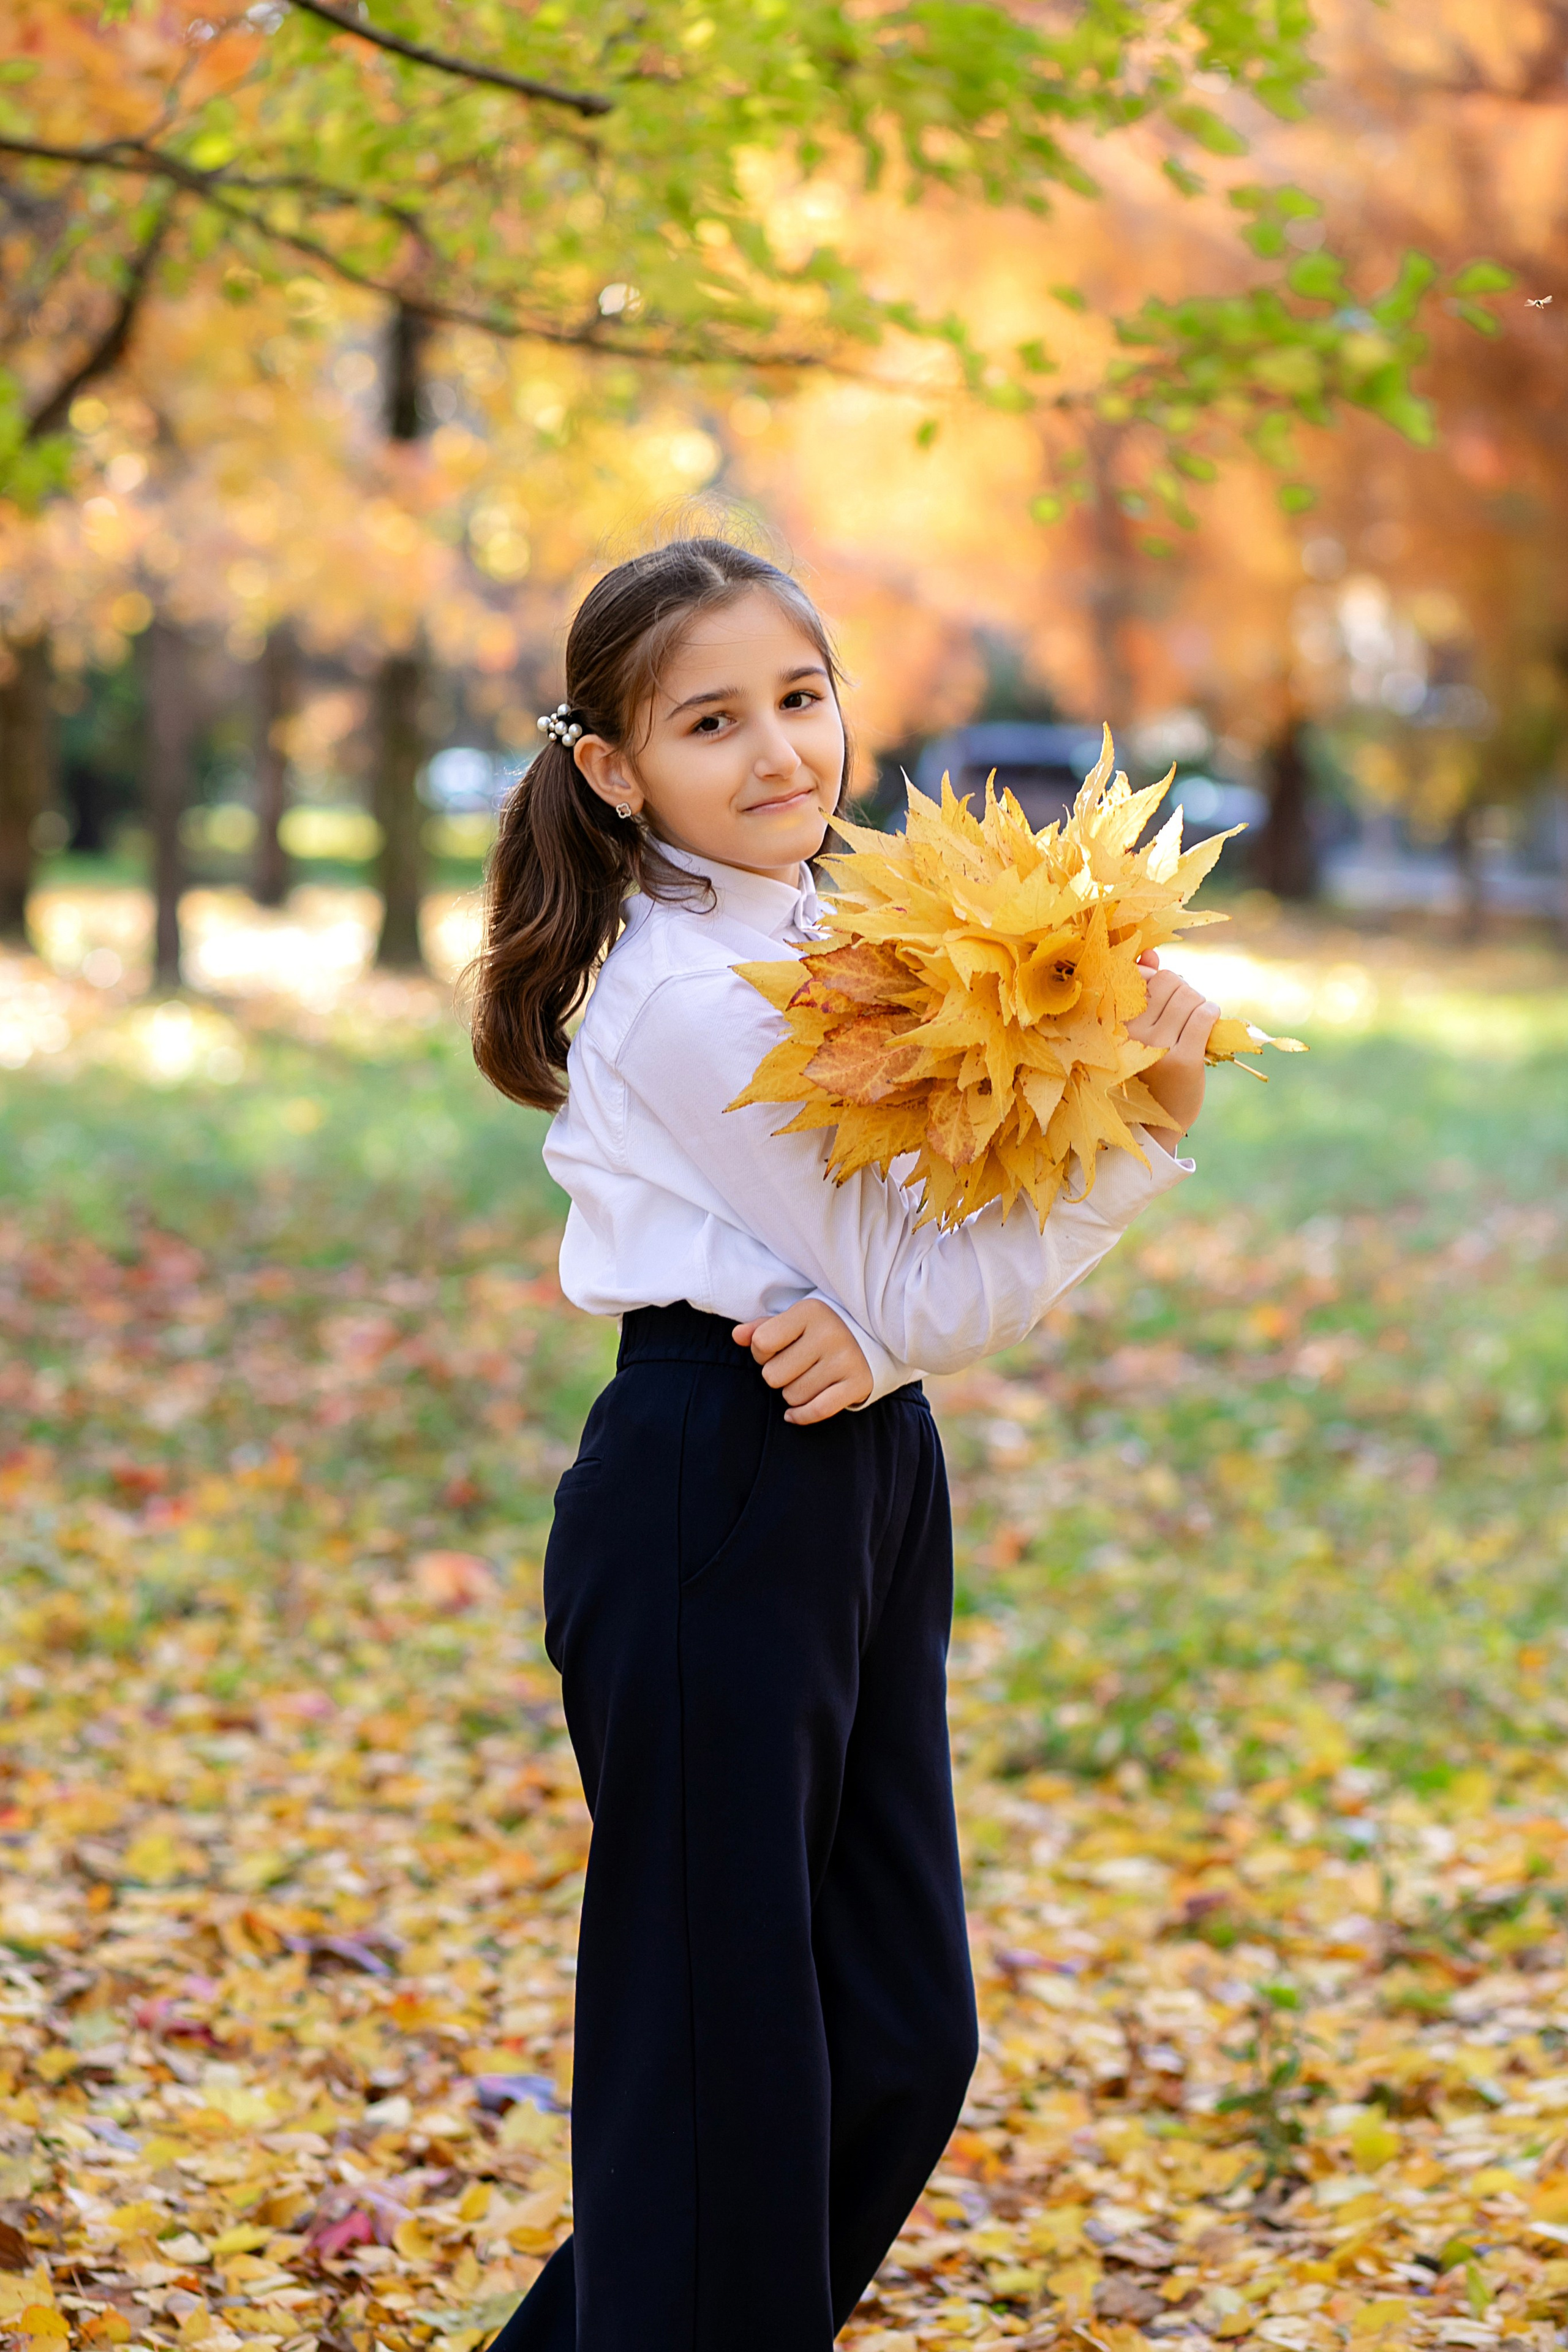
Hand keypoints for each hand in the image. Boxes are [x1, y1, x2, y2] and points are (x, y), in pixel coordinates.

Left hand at [732, 1298, 872, 1424]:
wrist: (869, 1338)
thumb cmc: (818, 1331)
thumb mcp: (792, 1321)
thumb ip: (761, 1328)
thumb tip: (736, 1336)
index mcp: (810, 1311)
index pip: (761, 1343)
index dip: (761, 1353)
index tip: (776, 1350)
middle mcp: (830, 1333)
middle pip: (773, 1375)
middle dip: (778, 1375)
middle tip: (793, 1367)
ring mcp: (846, 1360)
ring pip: (792, 1396)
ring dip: (793, 1393)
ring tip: (806, 1379)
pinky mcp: (858, 1384)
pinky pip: (817, 1410)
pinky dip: (801, 1416)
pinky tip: (794, 1414)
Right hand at [1126, 952, 1219, 1150]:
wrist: (1152, 1125)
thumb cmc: (1142, 1072)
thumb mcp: (1133, 1032)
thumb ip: (1140, 991)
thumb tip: (1151, 954)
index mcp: (1113, 1023)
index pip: (1142, 976)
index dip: (1158, 980)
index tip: (1162, 998)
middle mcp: (1131, 1033)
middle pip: (1171, 981)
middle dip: (1184, 992)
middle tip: (1183, 1013)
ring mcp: (1157, 1046)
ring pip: (1190, 996)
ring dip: (1199, 1004)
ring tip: (1194, 1022)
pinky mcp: (1183, 1060)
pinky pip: (1205, 1016)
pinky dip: (1211, 1014)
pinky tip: (1208, 1023)